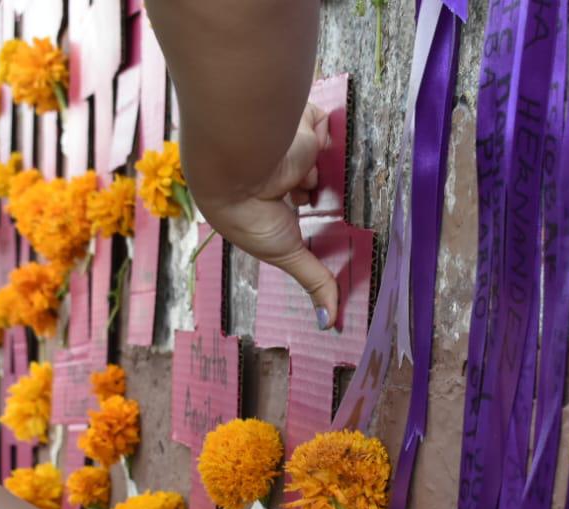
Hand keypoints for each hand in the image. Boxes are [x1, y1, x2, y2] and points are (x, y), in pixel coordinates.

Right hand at [194, 104, 340, 328]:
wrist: (239, 171)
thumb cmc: (250, 217)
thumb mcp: (287, 255)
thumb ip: (314, 281)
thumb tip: (328, 323)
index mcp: (273, 205)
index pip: (303, 209)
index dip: (314, 215)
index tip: (324, 226)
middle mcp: (282, 177)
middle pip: (317, 184)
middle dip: (319, 193)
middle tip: (312, 200)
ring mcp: (291, 151)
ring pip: (324, 160)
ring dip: (317, 171)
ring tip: (299, 178)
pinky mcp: (301, 126)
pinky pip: (324, 127)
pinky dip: (320, 138)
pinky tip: (305, 150)